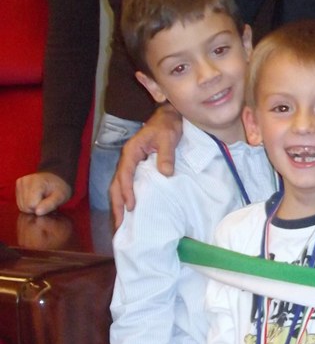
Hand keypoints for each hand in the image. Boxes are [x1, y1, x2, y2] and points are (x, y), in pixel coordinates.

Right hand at [15, 171, 71, 215]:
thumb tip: (38, 212)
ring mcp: (20, 183)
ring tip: (41, 199)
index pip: (31, 205)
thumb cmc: (59, 188)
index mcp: (36, 181)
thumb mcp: (60, 197)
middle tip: (46, 201)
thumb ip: (50, 204)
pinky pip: (20, 203)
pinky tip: (35, 198)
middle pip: (25, 206)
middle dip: (36, 208)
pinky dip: (28, 204)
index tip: (48, 201)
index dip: (41, 207)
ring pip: (22, 206)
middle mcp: (25, 181)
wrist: (56, 178)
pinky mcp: (18, 186)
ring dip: (32, 207)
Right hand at [109, 103, 183, 224]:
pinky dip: (126, 198)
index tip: (130, 206)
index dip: (126, 191)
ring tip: (121, 224)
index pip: (124, 174)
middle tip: (119, 225)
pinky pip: (128, 185)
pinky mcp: (137, 168)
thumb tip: (166, 174)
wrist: (169, 117)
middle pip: (116, 184)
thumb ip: (167, 154)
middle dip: (116, 204)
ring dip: (119, 204)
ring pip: (119, 186)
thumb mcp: (168, 137)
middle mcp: (127, 159)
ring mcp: (131, 164)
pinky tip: (130, 211)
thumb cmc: (167, 126)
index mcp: (131, 152)